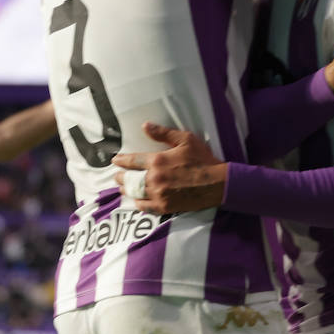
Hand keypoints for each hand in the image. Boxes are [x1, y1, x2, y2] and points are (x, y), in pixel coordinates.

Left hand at [112, 121, 228, 214]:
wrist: (218, 183)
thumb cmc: (203, 160)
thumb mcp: (185, 140)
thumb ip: (163, 133)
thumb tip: (145, 126)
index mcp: (157, 161)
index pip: (132, 161)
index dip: (121, 161)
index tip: (115, 160)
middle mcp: (155, 179)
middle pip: (130, 179)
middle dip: (122, 177)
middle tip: (117, 176)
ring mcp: (159, 194)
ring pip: (135, 194)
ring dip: (127, 190)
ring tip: (123, 188)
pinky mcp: (165, 207)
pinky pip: (145, 207)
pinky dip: (139, 204)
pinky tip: (136, 202)